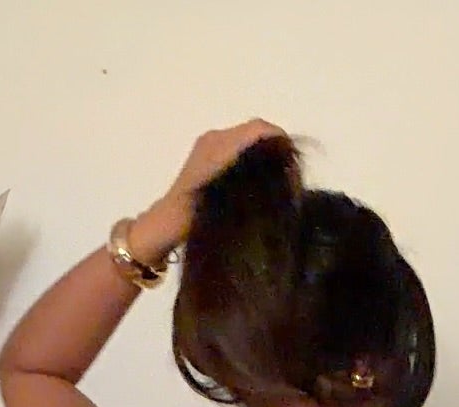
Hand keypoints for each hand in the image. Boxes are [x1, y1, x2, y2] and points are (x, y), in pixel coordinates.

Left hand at [131, 119, 287, 263]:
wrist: (165, 226)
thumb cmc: (195, 218)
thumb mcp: (231, 200)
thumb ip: (258, 177)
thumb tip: (285, 170)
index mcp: (219, 145)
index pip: (259, 129)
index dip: (281, 141)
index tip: (294, 164)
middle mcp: (215, 138)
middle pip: (255, 131)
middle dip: (275, 147)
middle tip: (288, 175)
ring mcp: (209, 145)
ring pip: (247, 139)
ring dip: (264, 153)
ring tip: (276, 178)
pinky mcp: (206, 155)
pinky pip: (236, 147)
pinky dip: (251, 157)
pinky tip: (257, 179)